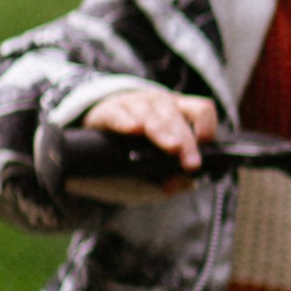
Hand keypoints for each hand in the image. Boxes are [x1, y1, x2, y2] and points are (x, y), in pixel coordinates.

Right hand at [84, 86, 219, 190]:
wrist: (84, 161)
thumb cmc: (129, 166)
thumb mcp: (154, 178)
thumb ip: (172, 182)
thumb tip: (188, 183)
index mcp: (177, 118)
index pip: (200, 111)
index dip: (206, 125)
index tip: (206, 144)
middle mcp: (158, 107)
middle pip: (175, 118)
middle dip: (186, 142)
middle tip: (191, 162)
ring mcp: (132, 106)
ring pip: (150, 113)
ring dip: (162, 131)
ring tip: (172, 147)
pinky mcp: (106, 112)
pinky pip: (117, 113)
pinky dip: (126, 121)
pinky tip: (134, 129)